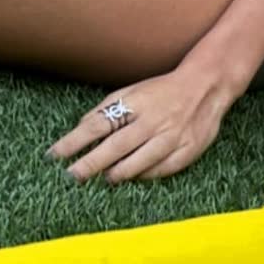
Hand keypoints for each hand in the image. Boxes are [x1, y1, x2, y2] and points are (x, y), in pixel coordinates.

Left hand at [48, 63, 233, 183]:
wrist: (208, 86)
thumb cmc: (163, 90)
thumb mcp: (134, 90)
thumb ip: (108, 108)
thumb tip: (82, 128)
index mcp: (137, 103)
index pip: (98, 125)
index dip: (74, 141)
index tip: (55, 155)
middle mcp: (153, 121)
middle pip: (115, 148)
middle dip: (90, 164)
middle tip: (73, 176)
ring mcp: (172, 137)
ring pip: (138, 164)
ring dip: (117, 174)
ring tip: (105, 178)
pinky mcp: (187, 150)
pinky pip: (160, 170)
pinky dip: (144, 175)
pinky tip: (134, 176)